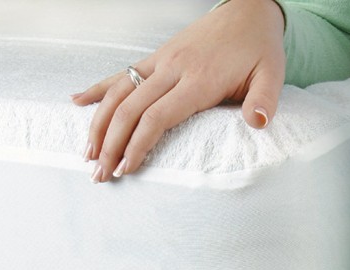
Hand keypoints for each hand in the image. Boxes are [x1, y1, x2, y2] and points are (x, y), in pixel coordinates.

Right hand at [71, 0, 285, 181]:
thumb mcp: (271, 74)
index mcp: (198, 80)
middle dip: (110, 144)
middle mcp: (173, 70)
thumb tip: (259, 123)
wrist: (249, 10)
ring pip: (119, 92)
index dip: (137, 145)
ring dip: (99, 123)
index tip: (126, 169)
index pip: (157, 117)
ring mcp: (161, 62)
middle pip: (130, 109)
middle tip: (99, 174)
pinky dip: (97, 89)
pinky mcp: (157, 57)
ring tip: (87, 153)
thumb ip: (264, 100)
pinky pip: (121, 74)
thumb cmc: (259, 48)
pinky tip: (77, 102)